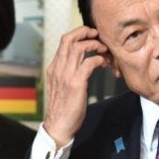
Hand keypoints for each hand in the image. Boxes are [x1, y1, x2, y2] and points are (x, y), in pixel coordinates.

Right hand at [43, 26, 109, 147]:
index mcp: (54, 67)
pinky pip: (88, 63)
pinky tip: (104, 64)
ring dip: (94, 45)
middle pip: (69, 39)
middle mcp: (58, 68)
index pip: (64, 41)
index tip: (91, 35)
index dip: (79, 33)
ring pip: (79, 47)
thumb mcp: (63, 85)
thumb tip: (85, 61)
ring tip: (104, 50)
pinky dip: (98, 60)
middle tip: (98, 35)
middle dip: (85, 32)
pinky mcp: (75, 84)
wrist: (58, 126)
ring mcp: (65, 75)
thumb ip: (70, 72)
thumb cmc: (64, 107)